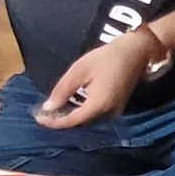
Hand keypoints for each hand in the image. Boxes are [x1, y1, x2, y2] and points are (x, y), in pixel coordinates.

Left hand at [36, 31, 156, 129]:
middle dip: (61, 120)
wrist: (136, 52)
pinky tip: (71, 104)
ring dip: (71, 116)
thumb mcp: (80, 70)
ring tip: (54, 109)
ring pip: (87, 120)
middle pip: (80, 123)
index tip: (38, 118)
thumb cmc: (107, 57)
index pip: (72, 121)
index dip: (54, 122)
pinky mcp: (117, 107)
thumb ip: (63, 90)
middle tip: (43, 113)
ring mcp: (114, 111)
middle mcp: (108, 113)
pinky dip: (81, 112)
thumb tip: (48, 107)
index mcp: (98, 105)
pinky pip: (95, 115)